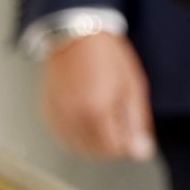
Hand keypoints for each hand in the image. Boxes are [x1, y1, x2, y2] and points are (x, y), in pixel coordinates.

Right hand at [40, 32, 156, 161]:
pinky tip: (86, 118)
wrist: (76, 36)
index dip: (128, 144)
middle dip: (112, 144)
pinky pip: (63, 136)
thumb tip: (142, 153)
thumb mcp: (133, 87)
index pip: (114, 149)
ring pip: (78, 148)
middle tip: (120, 123)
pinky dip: (77, 135)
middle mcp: (73, 117)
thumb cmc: (108, 58)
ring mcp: (57, 115)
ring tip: (103, 118)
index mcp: (96, 111)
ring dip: (94, 142)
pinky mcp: (47, 112)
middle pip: (96, 152)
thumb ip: (137, 123)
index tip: (133, 131)